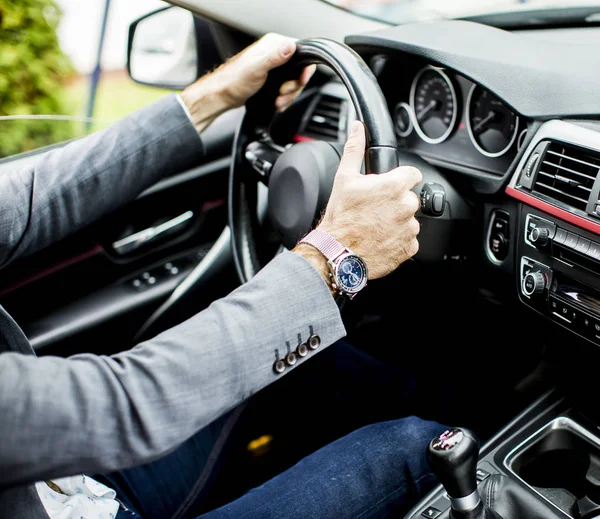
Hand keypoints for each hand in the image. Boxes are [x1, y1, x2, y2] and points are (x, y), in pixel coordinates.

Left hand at [181, 33, 315, 131]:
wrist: (223, 96)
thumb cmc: (234, 81)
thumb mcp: (256, 67)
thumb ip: (274, 55)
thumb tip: (290, 46)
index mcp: (274, 45)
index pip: (302, 52)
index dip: (305, 69)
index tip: (300, 80)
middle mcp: (275, 54)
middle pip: (300, 71)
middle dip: (294, 87)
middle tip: (282, 92)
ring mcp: (275, 67)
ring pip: (294, 82)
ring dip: (289, 96)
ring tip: (278, 100)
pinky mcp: (273, 80)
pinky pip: (287, 90)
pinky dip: (285, 99)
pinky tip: (277, 102)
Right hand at [316, 121, 421, 278]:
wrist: (337, 253)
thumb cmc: (340, 218)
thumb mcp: (343, 178)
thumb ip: (354, 150)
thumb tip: (358, 129)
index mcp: (394, 185)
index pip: (413, 174)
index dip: (401, 179)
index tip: (389, 187)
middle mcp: (406, 206)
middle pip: (410, 198)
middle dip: (396, 202)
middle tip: (375, 210)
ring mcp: (409, 228)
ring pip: (410, 220)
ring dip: (397, 222)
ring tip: (375, 227)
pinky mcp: (409, 248)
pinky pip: (409, 240)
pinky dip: (398, 241)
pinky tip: (380, 240)